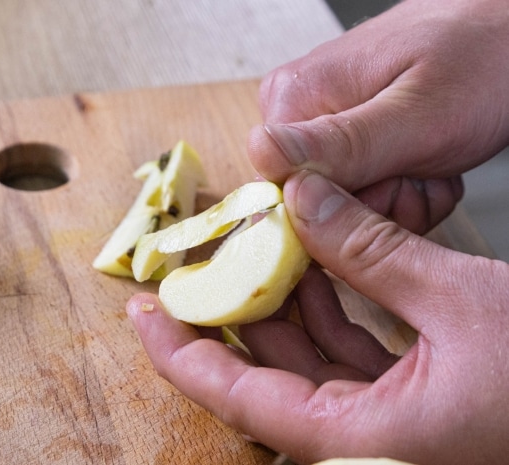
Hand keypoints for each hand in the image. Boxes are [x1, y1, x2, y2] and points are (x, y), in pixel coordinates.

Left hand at [127, 171, 508, 464]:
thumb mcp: (463, 302)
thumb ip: (372, 252)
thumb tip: (303, 201)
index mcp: (364, 441)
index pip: (238, 399)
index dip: (180, 355)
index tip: (142, 314)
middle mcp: (367, 441)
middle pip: (265, 376)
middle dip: (233, 314)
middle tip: (204, 262)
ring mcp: (390, 422)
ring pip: (307, 360)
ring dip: (285, 301)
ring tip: (265, 245)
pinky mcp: (414, 397)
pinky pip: (348, 353)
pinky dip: (331, 307)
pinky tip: (321, 263)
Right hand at [247, 0, 508, 234]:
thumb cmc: (483, 58)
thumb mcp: (416, 115)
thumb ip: (339, 144)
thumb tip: (262, 154)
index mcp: (295, 98)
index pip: (282, 193)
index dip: (338, 211)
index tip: (390, 189)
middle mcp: (298, 109)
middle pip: (314, 201)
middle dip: (376, 205)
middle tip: (419, 174)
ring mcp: (324, 121)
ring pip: (344, 201)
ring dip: (397, 199)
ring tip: (430, 164)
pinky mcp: (349, 132)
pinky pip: (363, 188)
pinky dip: (403, 188)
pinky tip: (427, 163)